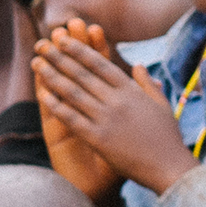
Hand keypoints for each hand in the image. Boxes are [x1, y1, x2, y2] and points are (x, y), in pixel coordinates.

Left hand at [33, 32, 194, 194]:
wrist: (168, 168)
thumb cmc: (167, 138)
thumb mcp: (162, 104)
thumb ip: (148, 84)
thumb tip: (138, 65)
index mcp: (132, 90)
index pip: (101, 63)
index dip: (81, 49)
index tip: (65, 39)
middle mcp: (117, 100)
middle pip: (83, 73)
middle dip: (60, 56)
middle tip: (42, 44)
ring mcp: (106, 118)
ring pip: (73, 92)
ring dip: (52, 75)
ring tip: (36, 63)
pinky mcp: (98, 138)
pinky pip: (72, 118)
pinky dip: (57, 105)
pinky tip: (43, 94)